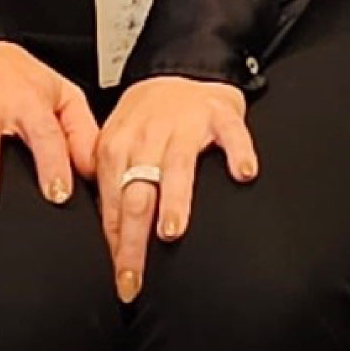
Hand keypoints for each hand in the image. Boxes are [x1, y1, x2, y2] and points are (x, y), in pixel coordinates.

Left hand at [95, 73, 257, 303]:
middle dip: (134, 240)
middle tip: (137, 275)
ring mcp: (186, 123)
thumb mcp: (119, 144)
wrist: (182, 69)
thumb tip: (107, 239)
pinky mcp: (221, 113)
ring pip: (176, 166)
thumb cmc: (149, 118)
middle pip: (136, 194)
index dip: (115, 247)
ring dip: (173, 200)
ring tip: (171, 231)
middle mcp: (148, 136)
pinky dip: (237, 152)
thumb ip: (111, 184)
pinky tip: (242, 174)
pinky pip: (232, 133)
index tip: (122, 282)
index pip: (112, 206)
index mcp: (117, 147)